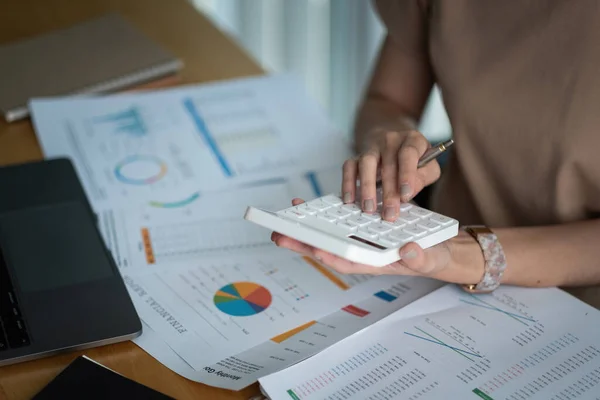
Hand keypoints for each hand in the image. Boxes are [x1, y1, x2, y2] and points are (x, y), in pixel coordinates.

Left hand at [272, 199, 483, 282]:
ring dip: (308, 226)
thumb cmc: (432, 257)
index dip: (329, 256)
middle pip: (328, 249)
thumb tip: (407, 250)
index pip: (347, 262)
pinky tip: (311, 206)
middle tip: (278, 234)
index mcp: (374, 263)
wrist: (436, 249)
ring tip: (290, 213)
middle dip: (303, 242)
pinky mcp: (361, 228)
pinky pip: (337, 222)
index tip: (313, 250)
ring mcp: (359, 240)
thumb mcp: (431, 258)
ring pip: (328, 234)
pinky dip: (324, 213)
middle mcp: (361, 252)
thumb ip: (420, 257)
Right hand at [344, 128, 440, 220]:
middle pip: (388, 165)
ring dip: (367, 187)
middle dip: (388, 192)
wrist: (394, 141)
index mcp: (413, 140)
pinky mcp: (358, 155)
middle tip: (389, 213)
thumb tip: (407, 193)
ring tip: (369, 208)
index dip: (407, 175)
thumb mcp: (428, 165)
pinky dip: (348, 183)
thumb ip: (423, 177)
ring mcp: (373, 147)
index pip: (408, 153)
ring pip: (366, 163)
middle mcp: (391, 140)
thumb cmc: (414, 159)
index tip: (405, 195)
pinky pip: (349, 167)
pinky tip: (350, 199)